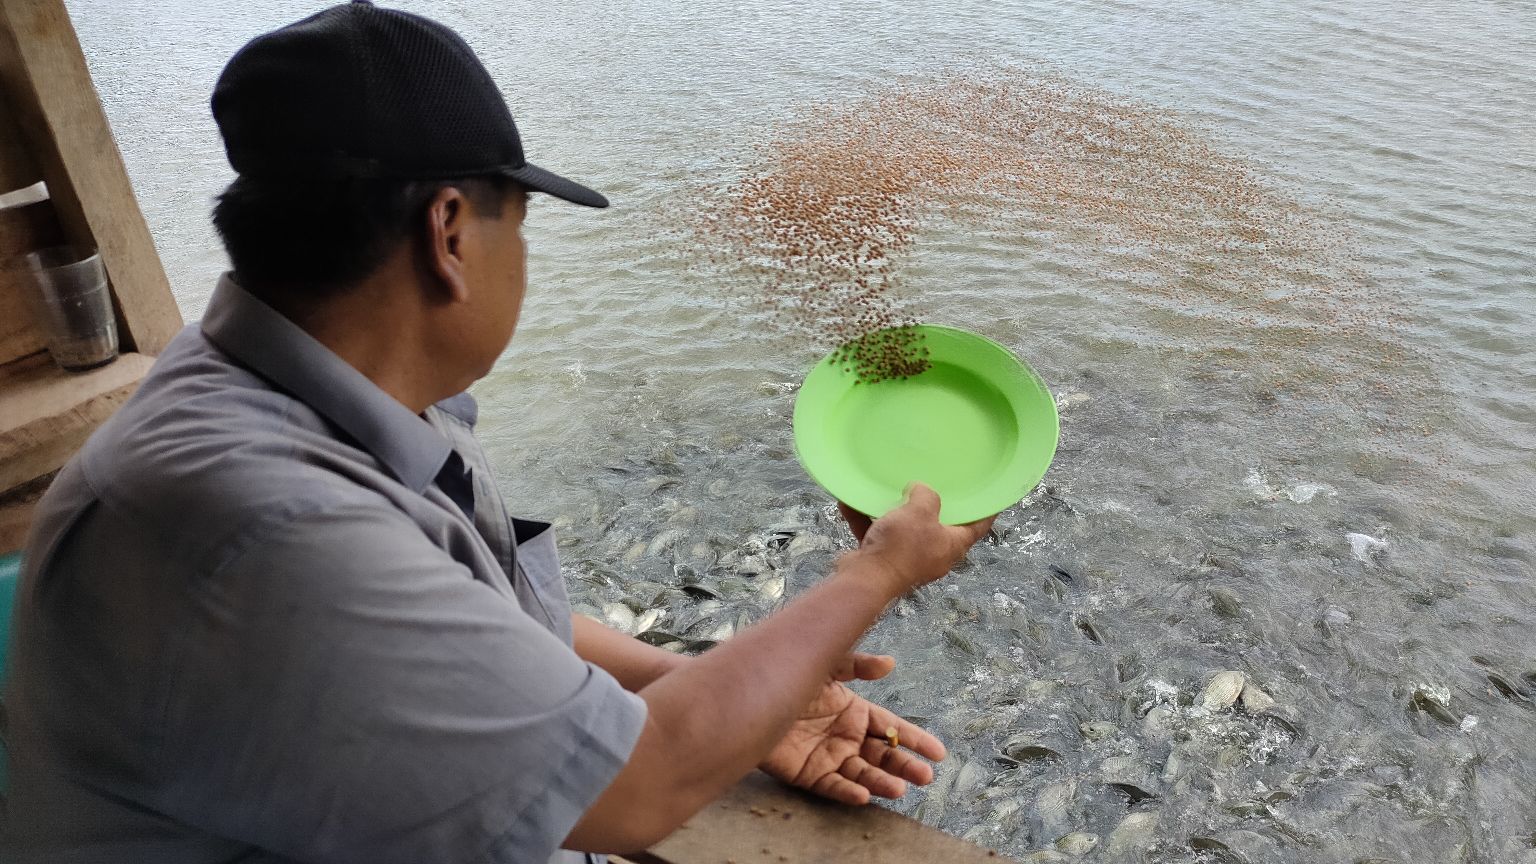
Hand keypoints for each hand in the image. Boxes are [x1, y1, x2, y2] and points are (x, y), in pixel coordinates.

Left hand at [759, 652, 945, 804]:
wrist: (748, 695)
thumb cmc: (787, 675)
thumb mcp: (825, 665)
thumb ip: (857, 664)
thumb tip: (889, 664)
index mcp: (854, 712)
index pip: (891, 729)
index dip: (915, 740)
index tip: (938, 753)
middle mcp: (845, 736)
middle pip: (882, 756)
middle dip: (904, 766)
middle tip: (925, 776)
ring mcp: (827, 756)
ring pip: (861, 774)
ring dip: (881, 782)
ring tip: (899, 788)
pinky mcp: (806, 774)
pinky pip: (831, 786)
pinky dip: (847, 792)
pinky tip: (862, 795)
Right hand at [840, 483, 994, 593]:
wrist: (865, 579)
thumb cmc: (901, 546)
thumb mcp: (920, 512)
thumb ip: (926, 495)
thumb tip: (920, 489)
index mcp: (951, 546)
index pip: (978, 527)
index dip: (986, 512)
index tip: (992, 497)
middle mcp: (933, 555)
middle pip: (939, 528)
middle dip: (933, 507)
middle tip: (933, 485)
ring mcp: (907, 560)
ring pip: (904, 530)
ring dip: (894, 511)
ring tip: (889, 490)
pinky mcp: (882, 561)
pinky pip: (877, 534)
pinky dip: (867, 520)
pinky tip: (852, 503)